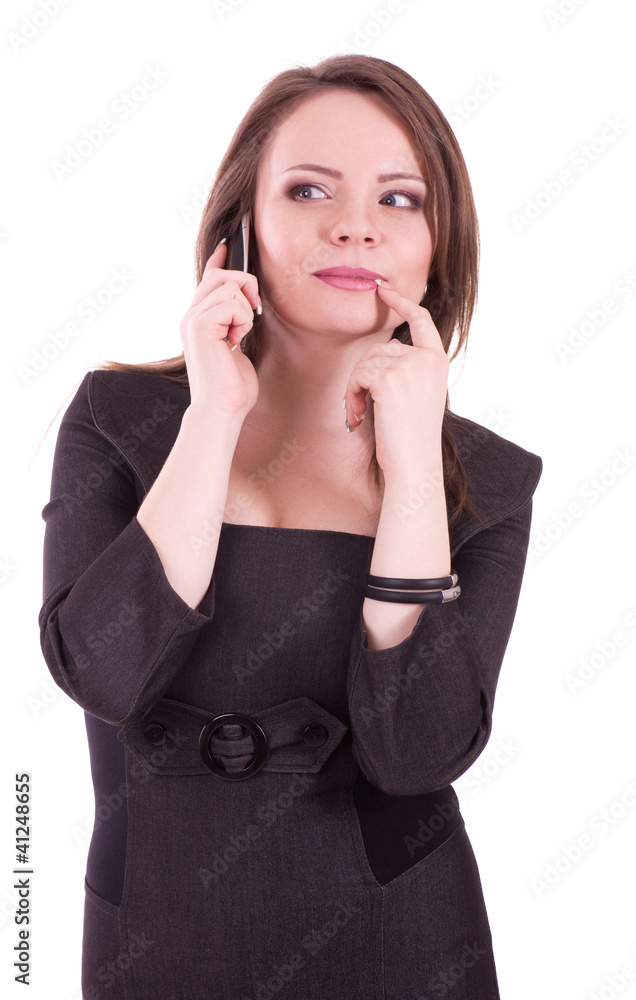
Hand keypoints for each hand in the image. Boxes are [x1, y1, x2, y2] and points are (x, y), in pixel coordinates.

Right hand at [178, 241, 261, 418]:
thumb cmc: (233, 387)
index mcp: (198, 321)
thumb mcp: (236, 347)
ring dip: (245, 310)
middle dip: (245, 286)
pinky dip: (243, 320)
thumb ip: (235, 322)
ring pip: (228, 286)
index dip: (219, 259)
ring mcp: (192, 320)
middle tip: (255, 312)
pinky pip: (231, 302)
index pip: (207, 279)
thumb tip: (246, 301)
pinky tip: (236, 341)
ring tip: (240, 335)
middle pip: (220, 275)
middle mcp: (190, 316)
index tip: (230, 245)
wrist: (222, 411)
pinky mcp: (200, 326)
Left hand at [343, 281, 448, 476]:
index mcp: (438, 361)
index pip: (421, 320)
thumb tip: (382, 350)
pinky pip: (357, 375)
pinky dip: (350, 396)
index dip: (401, 303)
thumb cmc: (412, 437)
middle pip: (380, 348)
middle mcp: (426, 358)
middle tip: (360, 405)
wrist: (414, 463)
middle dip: (364, 375)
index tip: (383, 290)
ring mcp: (409, 366)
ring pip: (365, 362)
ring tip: (360, 413)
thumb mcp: (419, 394)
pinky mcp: (388, 378)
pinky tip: (357, 416)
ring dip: (356, 388)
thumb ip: (408, 368)